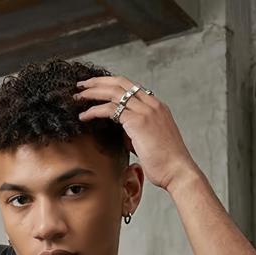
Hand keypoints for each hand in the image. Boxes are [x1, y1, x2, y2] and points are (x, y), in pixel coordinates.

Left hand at [73, 74, 198, 192]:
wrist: (177, 171)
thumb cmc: (165, 162)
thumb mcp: (148, 142)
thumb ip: (135, 132)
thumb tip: (121, 131)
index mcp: (156, 107)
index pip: (131, 87)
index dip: (111, 84)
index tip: (97, 87)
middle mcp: (152, 104)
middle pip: (121, 82)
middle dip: (99, 82)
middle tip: (82, 85)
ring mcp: (146, 110)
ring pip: (114, 92)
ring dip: (93, 93)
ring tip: (78, 97)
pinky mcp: (138, 121)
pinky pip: (111, 109)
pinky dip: (95, 110)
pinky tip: (84, 116)